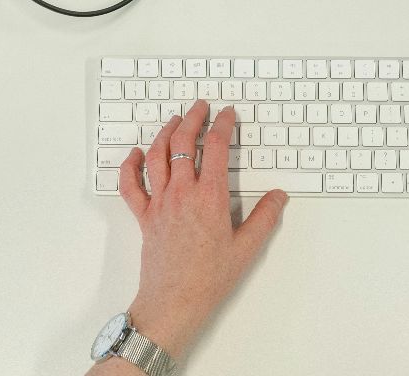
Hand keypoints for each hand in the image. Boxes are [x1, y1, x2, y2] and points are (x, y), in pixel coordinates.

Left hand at [111, 100, 286, 358]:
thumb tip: (278, 196)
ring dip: (165, 133)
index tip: (227, 115)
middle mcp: (182, 193)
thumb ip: (265, 217)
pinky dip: (130, 165)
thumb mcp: (247, 248)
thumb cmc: (209, 278)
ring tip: (174, 121)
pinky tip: (136, 153)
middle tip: (201, 107)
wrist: (174, 301)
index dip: (222, 125)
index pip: (215, 147)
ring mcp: (159, 203)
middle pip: (182, 143)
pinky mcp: (144, 216)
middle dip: (193, 119)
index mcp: (209, 197)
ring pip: (157, 156)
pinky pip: (130, 185)